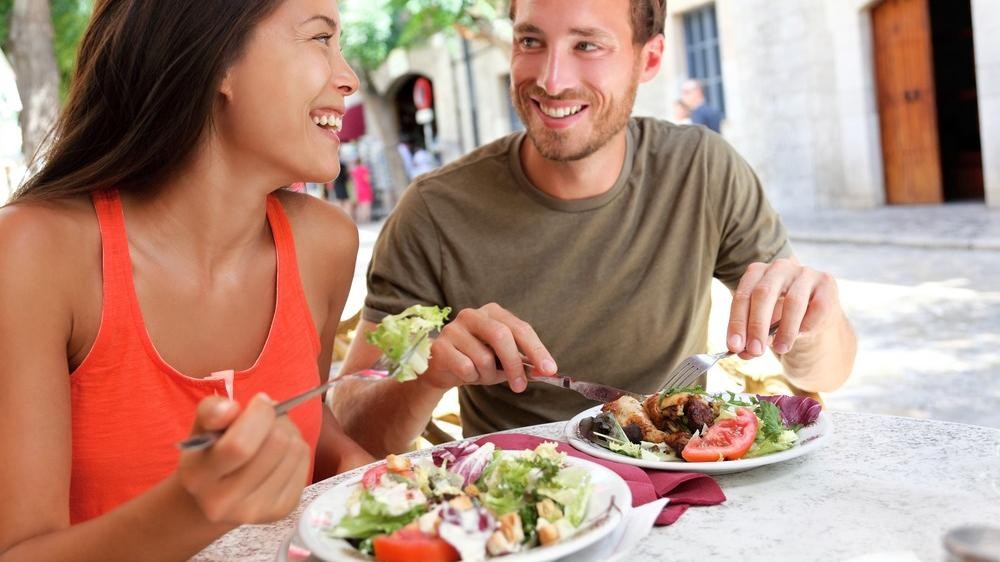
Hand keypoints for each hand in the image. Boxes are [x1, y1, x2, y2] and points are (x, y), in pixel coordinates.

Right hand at [177, 393, 310, 524]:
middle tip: (267, 419)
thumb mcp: (202, 426)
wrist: (216, 494)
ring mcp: (256, 511)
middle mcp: (224, 503)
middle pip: (276, 444)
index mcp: (198, 477)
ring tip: (271, 436)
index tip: (260, 402)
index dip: (259, 415)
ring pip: (295, 450)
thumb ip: (211, 411)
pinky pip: (304, 463)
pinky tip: (279, 455)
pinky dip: (296, 450)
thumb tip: (231, 409)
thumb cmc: (211, 451)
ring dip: (289, 432)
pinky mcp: (282, 510)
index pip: (240, 445)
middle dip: (276, 421)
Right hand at [421, 303, 556, 392]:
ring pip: (483, 358)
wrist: (441, 369)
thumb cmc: (476, 360)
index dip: (537, 349)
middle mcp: (473, 315)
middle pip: (502, 336)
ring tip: (481, 375)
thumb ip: (524, 363)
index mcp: (493, 312)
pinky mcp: (440, 346)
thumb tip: (546, 372)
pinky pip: (466, 368)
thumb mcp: (502, 361)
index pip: (520, 328)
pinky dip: (471, 378)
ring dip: (488, 375)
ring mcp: (454, 328)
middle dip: (514, 365)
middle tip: (520, 386)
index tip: (549, 370)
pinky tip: (464, 374)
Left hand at [727, 257, 840, 358]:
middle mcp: (779, 267)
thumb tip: (743, 352)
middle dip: (757, 325)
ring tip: (780, 349)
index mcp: (756, 272)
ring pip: (793, 301)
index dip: (737, 322)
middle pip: (763, 293)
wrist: (814, 317)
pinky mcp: (827, 283)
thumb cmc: (780, 319)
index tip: (734, 346)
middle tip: (755, 350)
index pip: (743, 296)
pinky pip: (817, 307)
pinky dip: (808, 325)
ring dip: (785, 330)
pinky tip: (802, 335)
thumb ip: (752, 338)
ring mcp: (805, 273)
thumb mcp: (762, 327)